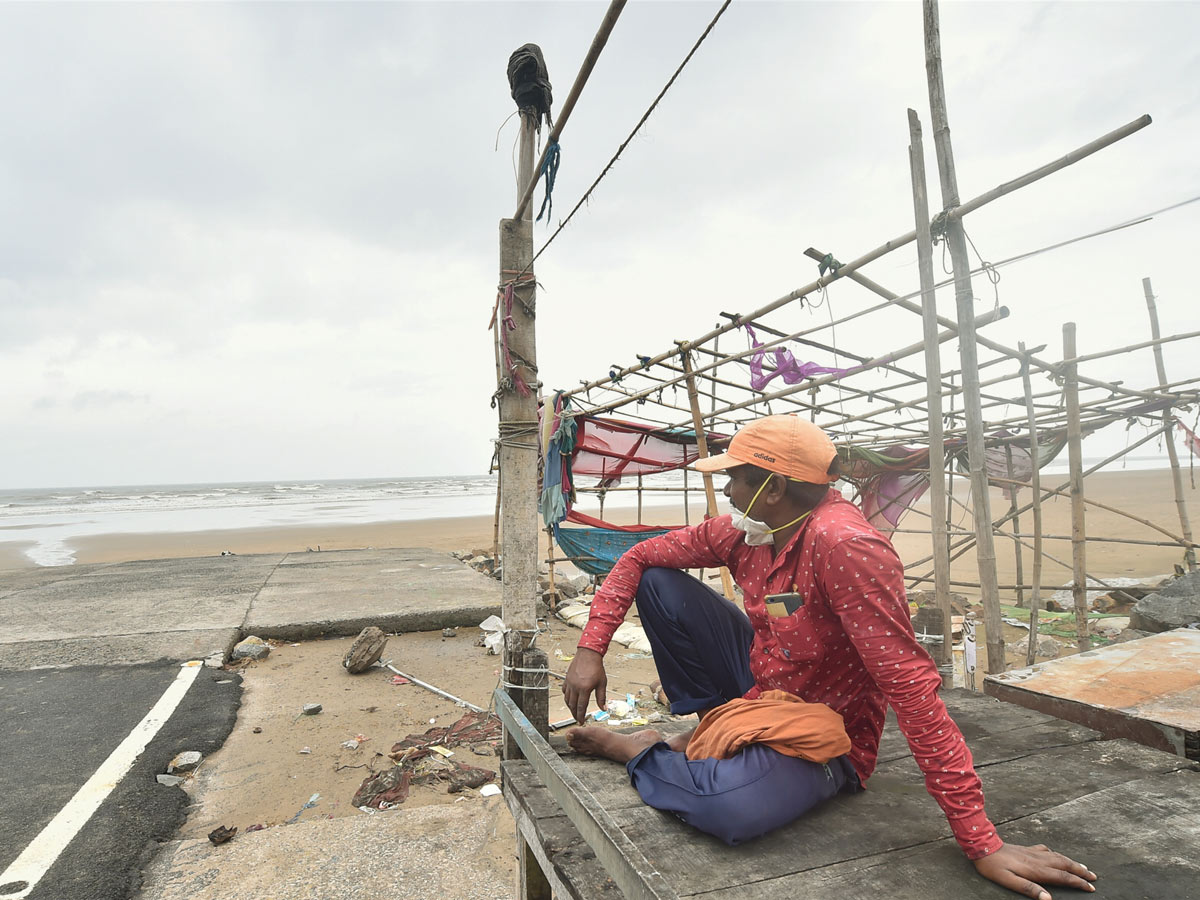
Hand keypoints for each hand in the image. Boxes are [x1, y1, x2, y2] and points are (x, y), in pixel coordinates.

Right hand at [563, 647, 606, 723]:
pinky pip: (564, 691)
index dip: (581, 716)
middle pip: (572, 705)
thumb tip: (604, 709)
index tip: (581, 722)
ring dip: (570, 707)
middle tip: (577, 719)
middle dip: (575, 714)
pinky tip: (570, 699)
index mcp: (584, 689)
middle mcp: (575, 687)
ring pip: (567, 699)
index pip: (581, 707)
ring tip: (574, 711)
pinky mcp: (567, 679)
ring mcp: (569, 683)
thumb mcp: (602, 683)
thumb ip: (602, 697)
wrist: (589, 654)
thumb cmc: (596, 667)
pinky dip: (567, 697)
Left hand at [974, 843, 1095, 898]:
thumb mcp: (1009, 881)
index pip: (1062, 877)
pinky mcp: (1026, 848)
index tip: (1090, 888)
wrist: (982, 845)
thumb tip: (1048, 899)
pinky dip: (1056, 854)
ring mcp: (1032, 852)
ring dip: (1072, 862)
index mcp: (1036, 870)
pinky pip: (1046, 850)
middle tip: (1093, 877)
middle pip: (1064, 865)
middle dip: (1080, 872)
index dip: (1077, 883)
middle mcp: (1037, 859)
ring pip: (1057, 856)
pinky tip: (1055, 854)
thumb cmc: (993, 867)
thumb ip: (1029, 889)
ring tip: (1083, 867)